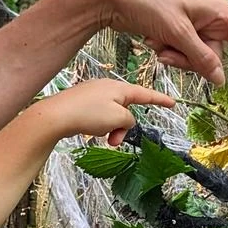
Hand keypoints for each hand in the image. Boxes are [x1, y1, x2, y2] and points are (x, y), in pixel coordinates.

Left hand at [46, 79, 175, 146]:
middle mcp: (107, 87)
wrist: (55, 116)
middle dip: (124, 127)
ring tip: (102, 138)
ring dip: (112, 129)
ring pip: (112, 115)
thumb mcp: (117, 119)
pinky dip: (100, 127)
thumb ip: (129, 120)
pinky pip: (99, 116)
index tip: (172, 103)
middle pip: (126, 109)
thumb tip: (125, 121)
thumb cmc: (87, 114)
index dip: (160, 100)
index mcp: (119, 88)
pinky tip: (89, 131)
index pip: (145, 94)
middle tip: (115, 140)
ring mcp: (93, 94)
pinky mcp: (81, 103)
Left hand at [96, 0, 227, 86]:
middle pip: (214, 59)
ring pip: (195, 61)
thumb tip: (220, 79)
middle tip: (165, 47)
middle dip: (189, 61)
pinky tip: (151, 39)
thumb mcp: (177, 33)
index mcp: (220, 14)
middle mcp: (212, 21)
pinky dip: (166, 52)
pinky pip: (181, 56)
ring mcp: (195, 28)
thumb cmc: (149, 3)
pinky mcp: (180, 34)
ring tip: (155, 41)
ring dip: (174, 58)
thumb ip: (200, 57)